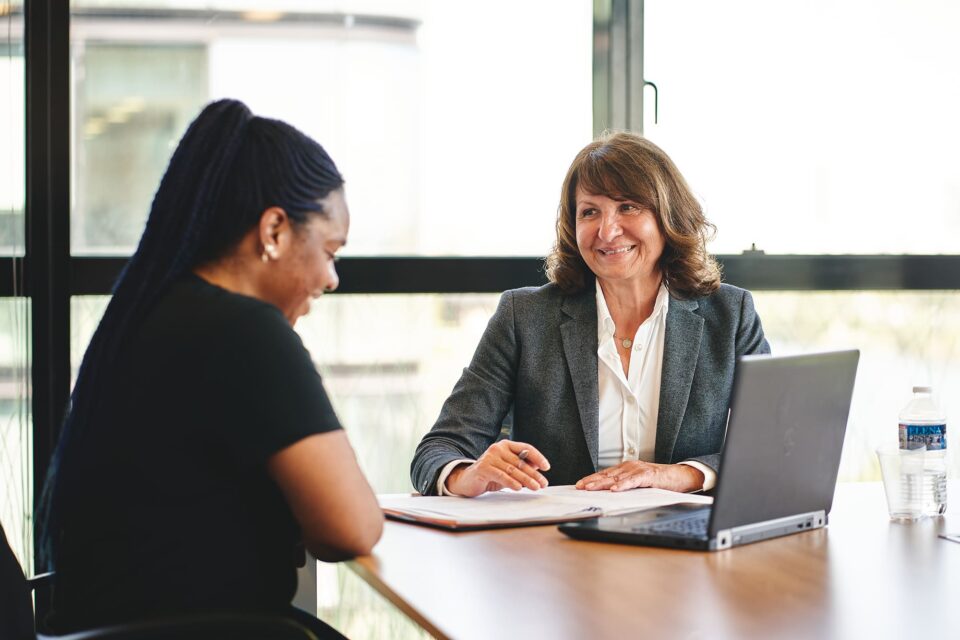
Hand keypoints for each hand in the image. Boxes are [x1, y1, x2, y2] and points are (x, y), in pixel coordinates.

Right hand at [446, 440, 550, 497]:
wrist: (467, 480)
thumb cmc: (490, 475)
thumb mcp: (508, 470)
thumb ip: (521, 467)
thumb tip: (538, 467)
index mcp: (505, 445)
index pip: (526, 448)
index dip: (538, 457)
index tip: (546, 467)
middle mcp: (498, 448)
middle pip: (520, 461)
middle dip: (534, 474)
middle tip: (543, 483)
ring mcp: (490, 457)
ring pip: (512, 469)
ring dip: (526, 480)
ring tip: (535, 487)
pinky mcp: (483, 468)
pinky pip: (501, 475)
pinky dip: (511, 482)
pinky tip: (519, 488)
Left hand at [575, 461, 704, 492]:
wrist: (679, 476)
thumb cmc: (658, 481)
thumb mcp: (637, 483)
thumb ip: (624, 485)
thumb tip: (608, 493)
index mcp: (625, 469)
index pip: (604, 474)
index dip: (591, 479)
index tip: (579, 485)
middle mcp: (629, 467)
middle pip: (607, 474)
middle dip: (592, 481)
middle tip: (580, 487)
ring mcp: (638, 470)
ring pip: (617, 477)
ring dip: (602, 483)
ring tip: (591, 488)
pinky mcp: (648, 475)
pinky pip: (633, 481)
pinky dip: (623, 485)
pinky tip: (615, 489)